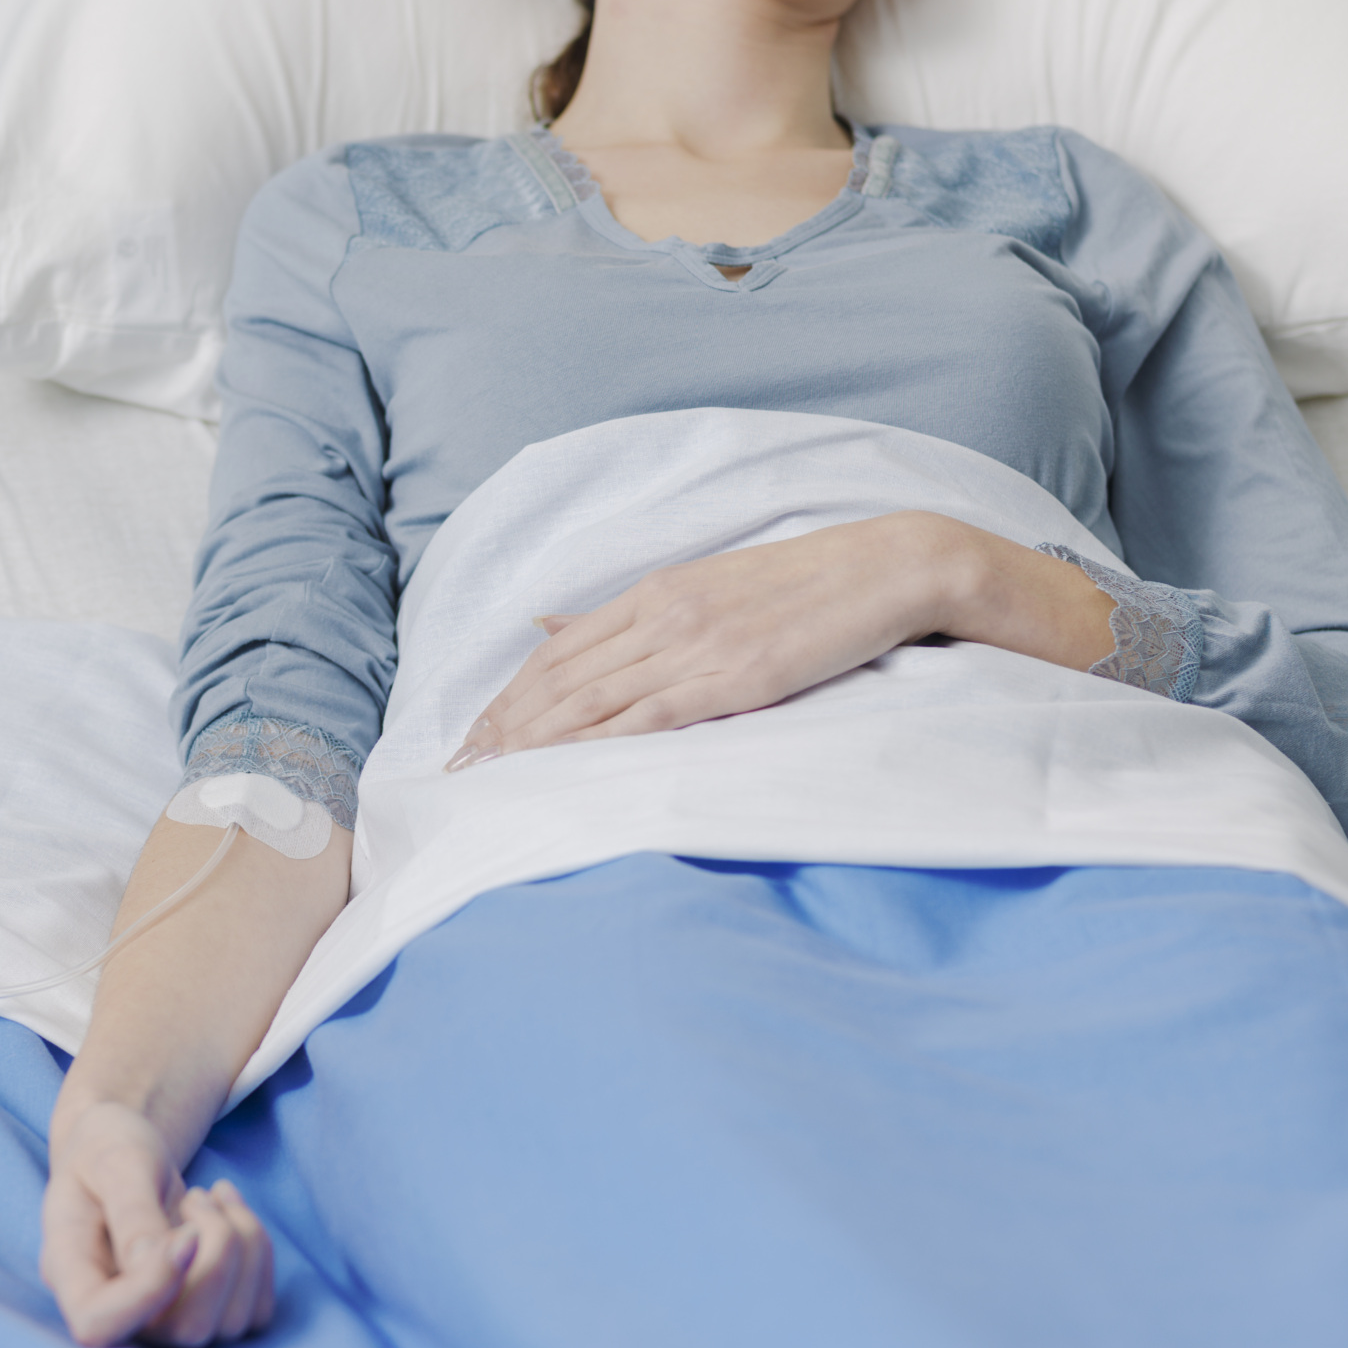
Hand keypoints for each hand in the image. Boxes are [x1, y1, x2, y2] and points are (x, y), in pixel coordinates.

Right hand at [40, 1099, 275, 1347]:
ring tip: (212, 1198)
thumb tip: (154, 1264)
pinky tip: (230, 1212)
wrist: (123, 1152)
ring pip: (228, 1324)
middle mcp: (117, 1309)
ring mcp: (163, 1318)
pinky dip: (258, 1254)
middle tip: (198, 1198)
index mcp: (71, 1273)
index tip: (186, 1232)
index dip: (150, 1289)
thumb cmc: (108, 1149)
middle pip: (182, 1331)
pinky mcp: (206, 1311)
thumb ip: (131, 1211)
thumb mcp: (115, 1161)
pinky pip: (254, 1312)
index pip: (97, 1325)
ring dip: (242, 1247)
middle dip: (217, 1255)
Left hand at [446, 511, 1114, 767]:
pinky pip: (650, 716)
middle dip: (502, 727)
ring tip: (491, 780)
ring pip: (592, 699)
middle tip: (457, 772)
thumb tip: (548, 621)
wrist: (889, 567)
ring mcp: (695, 645)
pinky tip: (565, 768)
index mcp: (654, 591)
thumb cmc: (805, 587)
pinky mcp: (733, 675)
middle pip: (559, 678)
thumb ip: (627, 612)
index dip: (506, 696)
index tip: (471, 736)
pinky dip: (598, 744)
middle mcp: (662, 615)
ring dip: (534, 742)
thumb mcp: (703, 586)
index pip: (556, 650)